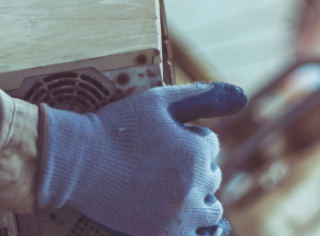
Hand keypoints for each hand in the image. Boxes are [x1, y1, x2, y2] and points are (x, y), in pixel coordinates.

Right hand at [39, 83, 247, 235]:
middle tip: (166, 168)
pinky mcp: (160, 235)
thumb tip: (242, 97)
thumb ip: (201, 97)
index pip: (212, 147)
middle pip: (212, 179)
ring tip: (173, 193)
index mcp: (197, 153)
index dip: (192, 141)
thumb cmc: (117, 126)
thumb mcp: (159, 100)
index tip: (171, 143)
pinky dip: (191, 228)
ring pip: (210, 212)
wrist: (77, 160)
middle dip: (195, 170)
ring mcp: (177, 215)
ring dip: (198, 201)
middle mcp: (193, 187)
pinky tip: (176, 217)